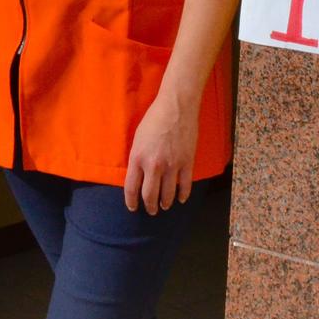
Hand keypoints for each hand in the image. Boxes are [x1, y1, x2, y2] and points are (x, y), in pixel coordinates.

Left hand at [124, 87, 197, 214]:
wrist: (176, 107)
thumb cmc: (154, 118)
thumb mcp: (137, 138)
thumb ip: (137, 158)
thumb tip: (139, 175)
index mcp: (137, 158)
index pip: (131, 188)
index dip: (131, 202)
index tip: (133, 208)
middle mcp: (153, 165)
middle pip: (149, 195)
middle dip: (150, 206)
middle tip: (151, 211)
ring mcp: (172, 165)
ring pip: (168, 194)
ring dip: (165, 203)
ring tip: (164, 206)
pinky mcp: (187, 162)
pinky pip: (185, 185)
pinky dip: (183, 195)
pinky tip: (181, 199)